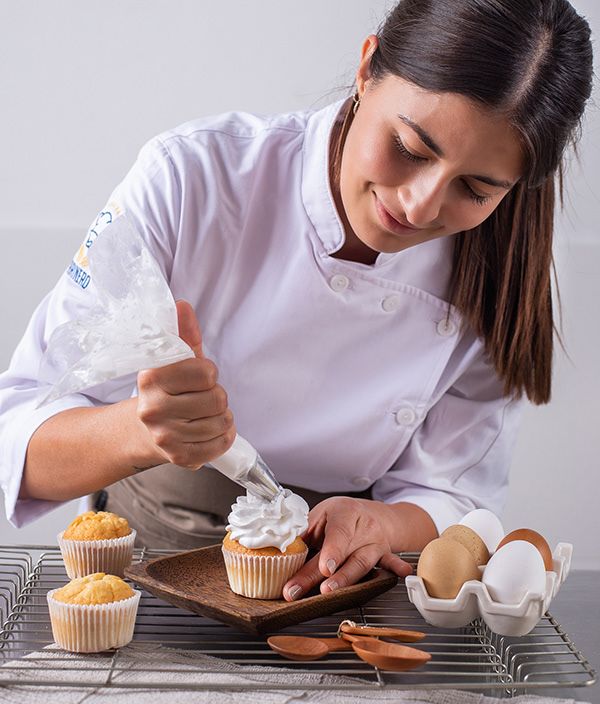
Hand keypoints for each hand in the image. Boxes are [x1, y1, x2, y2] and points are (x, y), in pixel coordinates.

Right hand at [135, 300, 235, 468]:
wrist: (140, 431)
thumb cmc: (165, 391)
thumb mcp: (172, 361)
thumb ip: (182, 334)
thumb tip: (183, 306)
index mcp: (151, 379)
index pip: (205, 372)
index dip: (208, 373)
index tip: (199, 377)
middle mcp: (154, 410)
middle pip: (217, 399)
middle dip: (217, 396)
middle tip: (203, 398)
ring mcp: (166, 437)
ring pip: (221, 422)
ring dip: (222, 417)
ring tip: (207, 414)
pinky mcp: (179, 458)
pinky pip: (219, 446)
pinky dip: (223, 437)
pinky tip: (211, 431)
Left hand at [282, 497, 412, 600]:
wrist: (372, 513)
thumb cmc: (341, 515)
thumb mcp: (321, 514)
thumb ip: (304, 531)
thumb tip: (282, 548)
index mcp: (345, 514)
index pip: (338, 534)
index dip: (332, 551)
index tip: (324, 568)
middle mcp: (364, 528)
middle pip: (345, 554)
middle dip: (325, 576)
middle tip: (308, 591)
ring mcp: (376, 543)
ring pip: (362, 564)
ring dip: (347, 579)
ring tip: (331, 591)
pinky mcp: (384, 555)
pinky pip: (391, 562)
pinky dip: (396, 567)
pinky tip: (403, 573)